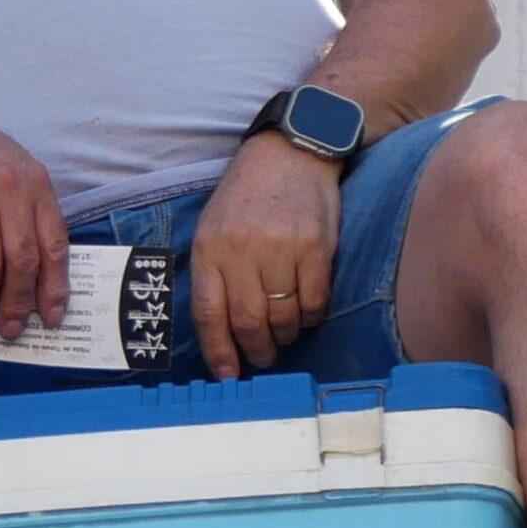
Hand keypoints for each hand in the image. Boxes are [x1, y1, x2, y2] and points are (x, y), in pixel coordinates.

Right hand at [0, 92, 68, 340]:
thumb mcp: (12, 170)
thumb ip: (29, 213)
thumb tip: (39, 279)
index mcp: (33, 181)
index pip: (54, 243)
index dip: (54, 287)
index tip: (51, 317)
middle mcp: (6, 186)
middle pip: (21, 260)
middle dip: (17, 303)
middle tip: (10, 327)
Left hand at [189, 130, 341, 379]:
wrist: (290, 153)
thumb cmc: (248, 196)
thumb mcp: (214, 226)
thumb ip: (215, 273)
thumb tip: (220, 330)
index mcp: (210, 247)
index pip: (209, 313)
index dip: (218, 351)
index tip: (228, 374)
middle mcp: (242, 250)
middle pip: (248, 322)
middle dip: (257, 350)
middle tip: (264, 358)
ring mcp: (281, 248)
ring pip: (284, 317)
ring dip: (285, 336)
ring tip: (284, 334)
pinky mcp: (317, 247)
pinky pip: (315, 302)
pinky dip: (311, 317)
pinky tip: (306, 312)